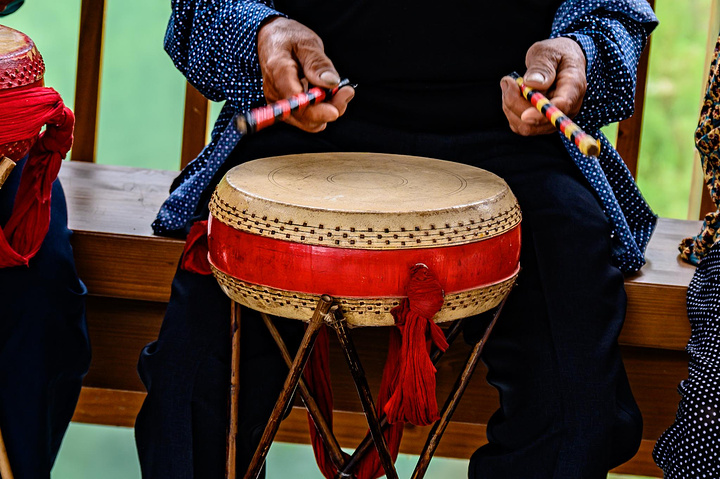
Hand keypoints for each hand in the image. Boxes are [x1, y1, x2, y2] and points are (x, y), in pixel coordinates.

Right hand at [257, 16, 354, 132]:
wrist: (272, 40)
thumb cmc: (289, 38)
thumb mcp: (307, 43)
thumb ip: (318, 63)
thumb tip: (331, 83)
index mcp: (278, 72)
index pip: (296, 102)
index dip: (317, 111)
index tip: (336, 110)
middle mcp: (275, 93)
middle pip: (304, 117)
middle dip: (330, 109)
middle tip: (347, 90)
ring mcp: (279, 103)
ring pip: (308, 121)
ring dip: (329, 110)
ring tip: (341, 91)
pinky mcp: (286, 107)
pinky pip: (306, 118)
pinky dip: (322, 110)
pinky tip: (329, 94)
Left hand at [500, 37, 586, 135]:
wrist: (559, 61)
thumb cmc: (555, 54)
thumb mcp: (548, 52)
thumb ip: (542, 67)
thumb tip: (532, 83)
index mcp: (574, 87)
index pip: (562, 107)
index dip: (542, 114)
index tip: (525, 115)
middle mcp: (567, 109)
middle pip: (539, 121)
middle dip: (516, 103)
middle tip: (507, 80)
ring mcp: (554, 119)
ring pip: (526, 126)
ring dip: (510, 106)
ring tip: (510, 83)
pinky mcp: (541, 123)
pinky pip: (520, 126)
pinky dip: (510, 111)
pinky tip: (512, 93)